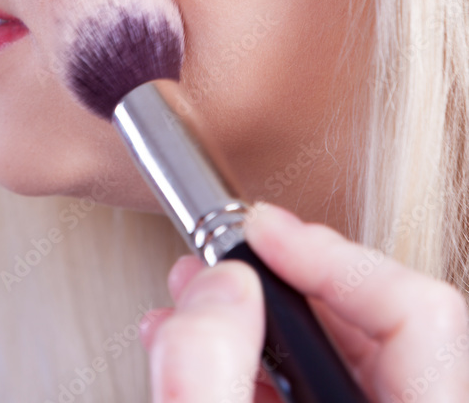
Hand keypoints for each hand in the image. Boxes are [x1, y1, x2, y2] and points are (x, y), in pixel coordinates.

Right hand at [139, 202, 468, 402]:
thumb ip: (207, 375)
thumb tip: (221, 286)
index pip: (417, 312)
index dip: (329, 253)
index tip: (258, 229)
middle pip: (375, 317)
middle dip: (282, 274)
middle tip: (222, 257)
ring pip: (338, 346)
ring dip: (260, 309)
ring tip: (194, 294)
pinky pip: (305, 381)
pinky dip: (252, 352)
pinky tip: (196, 344)